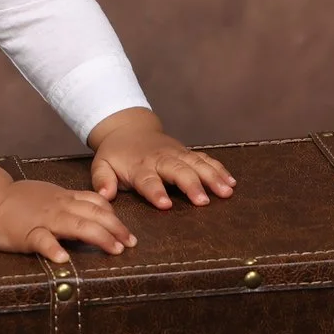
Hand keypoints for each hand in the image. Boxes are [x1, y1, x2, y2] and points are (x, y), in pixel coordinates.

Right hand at [0, 178, 135, 264]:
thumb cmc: (19, 201)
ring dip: (98, 237)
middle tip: (130, 244)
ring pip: (76, 225)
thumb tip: (97, 213)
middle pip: (94, 215)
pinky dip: (53, 249)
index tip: (128, 233)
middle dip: (116, 229)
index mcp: (65, 199)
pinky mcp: (27, 234)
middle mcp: (59, 208)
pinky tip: (63, 259)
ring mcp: (44, 220)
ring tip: (113, 249)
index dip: (115, 217)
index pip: (96, 204)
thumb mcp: (50, 195)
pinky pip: (42, 240)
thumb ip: (72, 203)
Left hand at [88, 117, 234, 210]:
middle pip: (178, 171)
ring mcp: (177, 154)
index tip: (165, 204)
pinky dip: (219, 169)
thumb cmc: (116, 154)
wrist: (129, 128)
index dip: (156, 192)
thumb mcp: (101, 165)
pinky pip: (205, 159)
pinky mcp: (187, 153)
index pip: (147, 180)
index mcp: (139, 166)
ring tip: (226, 192)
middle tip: (203, 201)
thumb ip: (102, 180)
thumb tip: (105, 194)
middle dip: (191, 185)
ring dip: (213, 177)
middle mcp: (160, 159)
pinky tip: (232, 182)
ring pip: (197, 164)